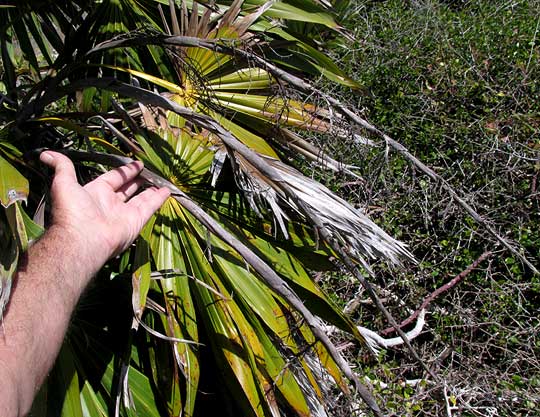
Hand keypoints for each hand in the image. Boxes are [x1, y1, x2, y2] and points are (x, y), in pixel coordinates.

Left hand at [40, 151, 169, 264]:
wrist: (82, 239)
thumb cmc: (72, 211)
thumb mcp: (63, 183)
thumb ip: (62, 166)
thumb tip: (46, 154)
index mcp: (95, 193)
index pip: (113, 178)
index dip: (125, 171)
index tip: (136, 164)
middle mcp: (110, 204)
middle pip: (128, 189)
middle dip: (138, 180)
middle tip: (149, 172)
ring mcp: (124, 214)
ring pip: (141, 198)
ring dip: (151, 190)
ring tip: (162, 181)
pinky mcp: (136, 221)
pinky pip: (150, 207)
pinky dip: (159, 199)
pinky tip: (168, 191)